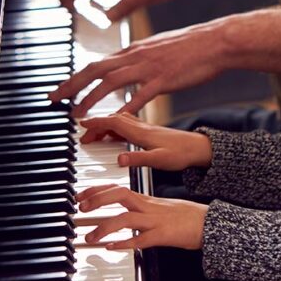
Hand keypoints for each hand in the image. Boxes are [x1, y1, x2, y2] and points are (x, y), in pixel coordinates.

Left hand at [49, 19, 228, 115]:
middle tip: (54, 98)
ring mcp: (149, 67)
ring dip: (91, 97)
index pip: (98, 62)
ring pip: (111, 82)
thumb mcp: (159, 47)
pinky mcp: (164, 79)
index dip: (77, 76)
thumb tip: (127, 63)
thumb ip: (141, 57)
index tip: (63, 89)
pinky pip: (141, 94)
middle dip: (71, 84)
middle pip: (95, 69)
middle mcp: (136, 56)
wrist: (215, 41)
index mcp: (134, 49)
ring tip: (77, 112)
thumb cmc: (191, 46)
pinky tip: (116, 118)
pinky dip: (126, 106)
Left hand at [77, 184, 206, 249]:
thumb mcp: (159, 208)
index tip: (80, 196)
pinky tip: (112, 247)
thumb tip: (123, 214)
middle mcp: (148, 206)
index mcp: (146, 200)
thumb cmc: (184, 216)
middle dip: (98, 199)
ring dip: (105, 227)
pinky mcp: (163, 235)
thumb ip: (141, 209)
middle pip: (120, 195)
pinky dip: (125, 243)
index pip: (118, 188)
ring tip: (89, 238)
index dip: (97, 190)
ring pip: (126, 218)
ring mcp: (155, 220)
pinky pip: (141, 239)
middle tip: (80, 208)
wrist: (207, 222)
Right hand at [79, 112, 212, 169]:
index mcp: (142, 132)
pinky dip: (116, 128)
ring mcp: (146, 127)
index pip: (114, 122)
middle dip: (96, 125)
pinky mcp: (150, 131)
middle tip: (84, 136)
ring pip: (120, 121)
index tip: (81, 124)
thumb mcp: (159, 160)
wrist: (199, 148)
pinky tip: (115, 135)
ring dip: (105, 126)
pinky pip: (128, 125)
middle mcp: (142, 126)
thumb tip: (119, 159)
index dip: (96, 122)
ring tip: (94, 136)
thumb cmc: (181, 154)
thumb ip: (138, 159)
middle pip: (113, 120)